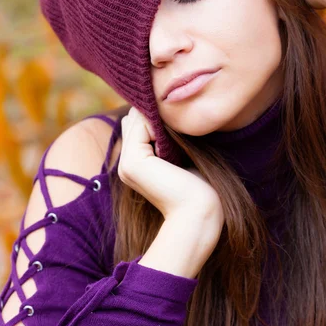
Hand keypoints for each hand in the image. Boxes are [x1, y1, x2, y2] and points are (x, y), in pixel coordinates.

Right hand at [118, 107, 223, 226]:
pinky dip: (157, 123)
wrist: (199, 211)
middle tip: (178, 130)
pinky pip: (140, 123)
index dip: (155, 117)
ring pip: (136, 117)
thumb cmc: (198, 186)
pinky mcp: (133, 162)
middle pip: (134, 118)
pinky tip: (172, 143)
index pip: (136, 124)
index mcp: (135, 164)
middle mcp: (125, 164)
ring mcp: (126, 164)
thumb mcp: (179, 155)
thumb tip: (158, 114)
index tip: (178, 129)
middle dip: (154, 115)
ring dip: (157, 118)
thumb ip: (165, 138)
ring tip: (176, 138)